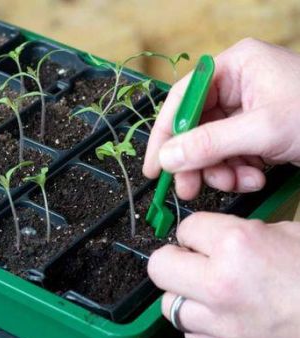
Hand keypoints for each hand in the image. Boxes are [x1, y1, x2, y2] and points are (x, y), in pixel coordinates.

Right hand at [143, 38, 299, 199]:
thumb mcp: (263, 129)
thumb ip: (210, 144)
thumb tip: (166, 159)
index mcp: (234, 68)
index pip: (183, 99)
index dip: (165, 134)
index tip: (154, 167)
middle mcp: (235, 86)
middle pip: (195, 127)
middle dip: (196, 161)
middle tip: (188, 189)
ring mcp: (245, 110)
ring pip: (212, 146)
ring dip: (221, 170)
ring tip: (242, 182)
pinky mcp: (255, 131)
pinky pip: (231, 154)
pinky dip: (239, 172)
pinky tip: (256, 177)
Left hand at [148, 212, 299, 337]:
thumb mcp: (288, 234)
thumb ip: (243, 231)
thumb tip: (216, 236)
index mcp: (237, 245)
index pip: (185, 228)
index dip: (195, 231)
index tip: (202, 236)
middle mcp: (221, 285)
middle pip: (160, 266)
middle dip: (173, 259)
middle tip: (190, 258)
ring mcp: (222, 325)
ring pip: (170, 305)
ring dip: (184, 293)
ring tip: (206, 288)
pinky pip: (192, 335)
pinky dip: (200, 323)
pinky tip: (221, 314)